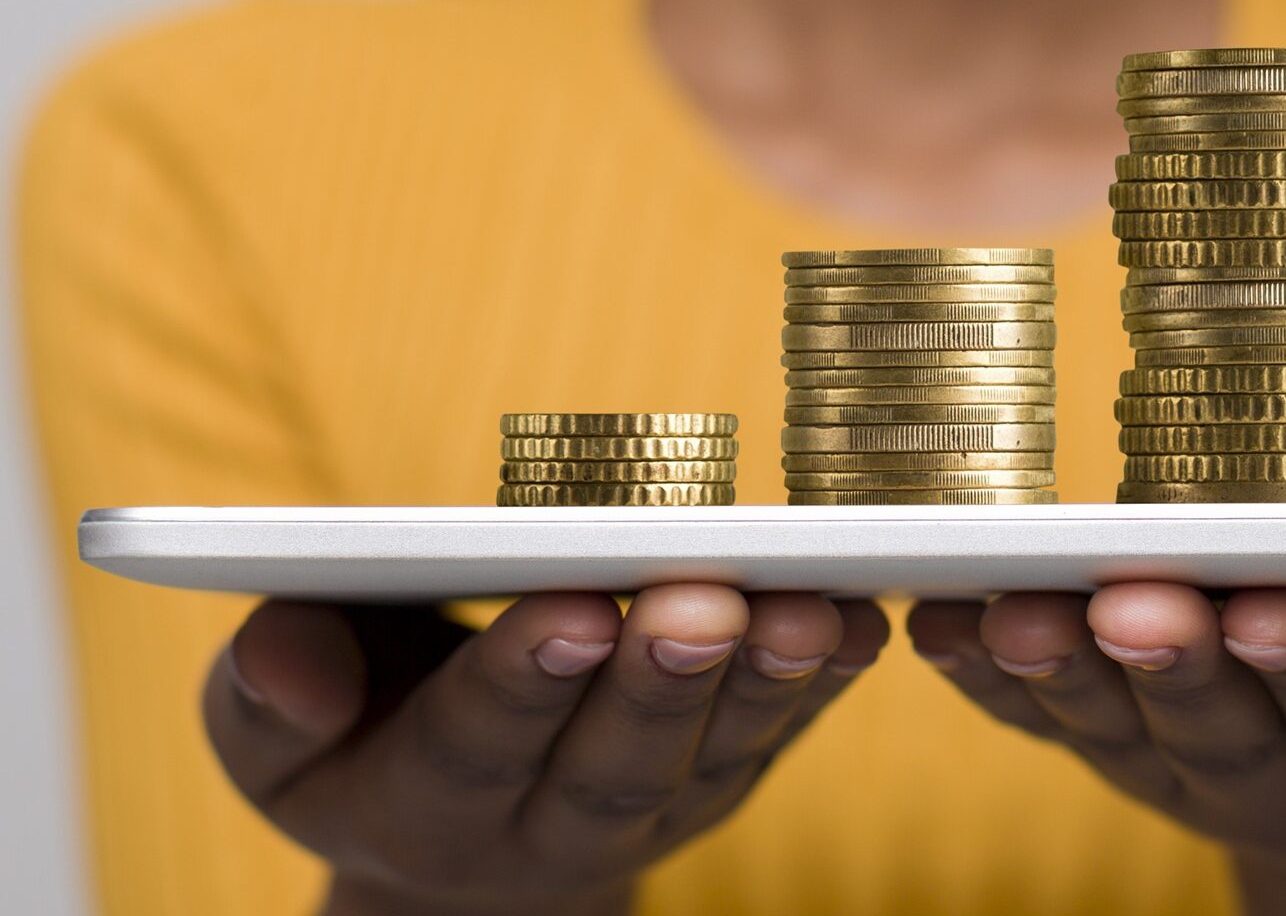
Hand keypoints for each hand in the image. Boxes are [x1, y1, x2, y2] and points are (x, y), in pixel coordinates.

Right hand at [205, 587, 887, 915]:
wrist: (460, 832)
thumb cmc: (359, 736)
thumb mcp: (279, 732)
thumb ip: (272, 693)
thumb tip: (289, 657)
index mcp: (426, 805)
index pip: (477, 743)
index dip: (524, 679)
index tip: (569, 610)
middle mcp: (553, 823)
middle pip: (617, 757)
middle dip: (659, 678)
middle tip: (696, 601)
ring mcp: (656, 805)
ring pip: (717, 751)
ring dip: (765, 679)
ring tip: (802, 610)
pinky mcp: (725, 770)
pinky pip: (785, 730)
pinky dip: (828, 678)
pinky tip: (865, 619)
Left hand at [908, 586, 1285, 915]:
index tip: (1274, 608)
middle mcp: (1278, 767)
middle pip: (1219, 718)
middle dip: (1175, 659)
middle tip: (1131, 601)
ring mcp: (1181, 761)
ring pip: (1115, 721)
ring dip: (1059, 668)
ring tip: (1009, 612)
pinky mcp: (1113, 739)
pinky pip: (1039, 716)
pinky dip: (985, 679)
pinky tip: (934, 625)